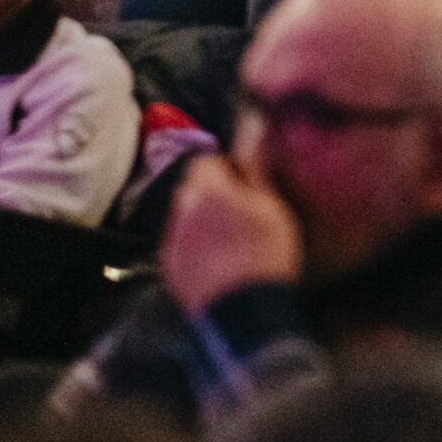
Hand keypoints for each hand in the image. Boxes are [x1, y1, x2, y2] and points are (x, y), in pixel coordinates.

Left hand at [159, 155, 304, 314]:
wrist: (242, 314)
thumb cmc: (265, 254)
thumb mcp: (273, 208)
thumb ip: (257, 169)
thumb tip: (252, 127)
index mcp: (207, 190)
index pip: (207, 160)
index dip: (229, 168)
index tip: (250, 184)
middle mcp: (180, 210)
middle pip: (192, 188)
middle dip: (212, 192)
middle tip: (244, 210)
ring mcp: (171, 241)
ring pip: (184, 216)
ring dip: (202, 219)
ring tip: (231, 238)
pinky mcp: (169, 268)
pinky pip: (180, 244)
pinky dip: (195, 245)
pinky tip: (219, 261)